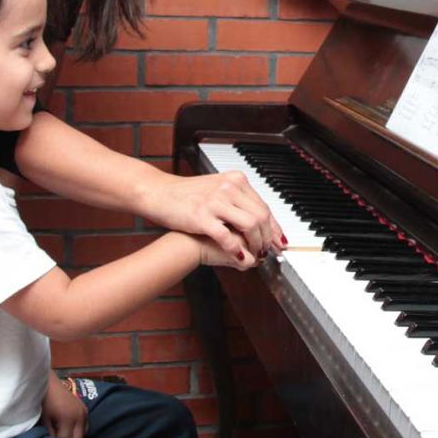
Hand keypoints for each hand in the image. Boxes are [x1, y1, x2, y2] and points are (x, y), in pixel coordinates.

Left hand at [40, 374, 87, 437]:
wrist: (49, 384)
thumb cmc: (44, 401)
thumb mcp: (45, 419)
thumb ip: (50, 434)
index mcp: (68, 419)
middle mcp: (79, 417)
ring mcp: (84, 413)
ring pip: (83, 435)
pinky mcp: (85, 410)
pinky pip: (85, 427)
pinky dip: (79, 432)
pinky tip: (70, 433)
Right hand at [142, 171, 284, 264]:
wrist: (157, 192)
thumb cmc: (186, 194)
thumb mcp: (217, 190)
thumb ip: (237, 201)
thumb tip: (257, 220)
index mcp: (235, 180)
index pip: (264, 206)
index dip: (274, 227)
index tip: (280, 241)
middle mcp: (228, 188)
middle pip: (261, 216)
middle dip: (268, 238)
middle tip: (267, 251)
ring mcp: (215, 201)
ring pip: (250, 225)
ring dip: (256, 244)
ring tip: (255, 254)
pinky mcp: (201, 216)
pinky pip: (227, 236)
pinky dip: (236, 249)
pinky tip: (238, 256)